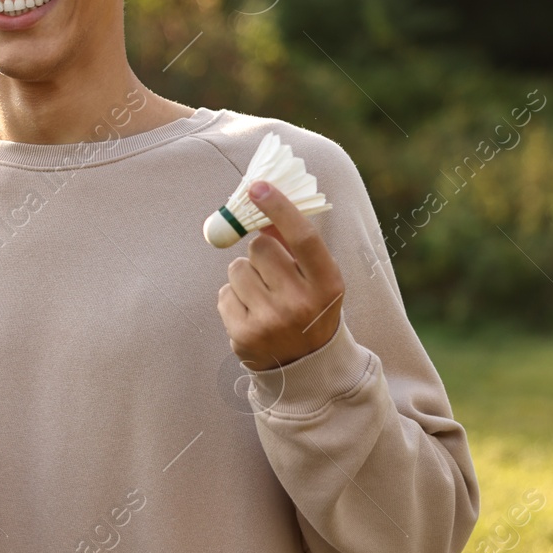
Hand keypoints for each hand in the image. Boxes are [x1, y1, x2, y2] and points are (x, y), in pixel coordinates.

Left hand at [216, 181, 344, 370]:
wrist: (305, 366)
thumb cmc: (309, 308)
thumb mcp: (316, 278)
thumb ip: (293, 244)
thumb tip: (261, 209)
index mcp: (328, 284)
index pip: (303, 237)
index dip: (279, 208)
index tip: (258, 186)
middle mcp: (301, 304)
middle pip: (261, 247)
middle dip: (261, 253)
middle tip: (272, 274)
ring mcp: (271, 321)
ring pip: (237, 268)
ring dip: (245, 276)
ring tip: (263, 297)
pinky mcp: (244, 335)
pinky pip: (224, 293)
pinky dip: (233, 299)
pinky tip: (251, 314)